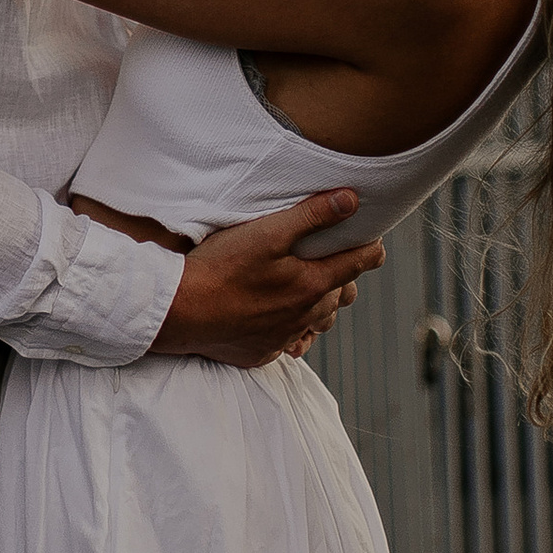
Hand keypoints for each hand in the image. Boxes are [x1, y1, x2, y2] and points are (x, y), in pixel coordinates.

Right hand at [156, 190, 386, 368]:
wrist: (179, 312)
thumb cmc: (221, 267)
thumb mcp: (266, 232)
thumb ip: (311, 215)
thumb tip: (352, 200)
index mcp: (312, 284)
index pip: (359, 264)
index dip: (370, 248)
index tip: (373, 239)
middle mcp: (305, 315)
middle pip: (342, 294)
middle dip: (345, 275)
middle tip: (338, 257)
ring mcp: (283, 337)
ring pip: (320, 321)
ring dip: (322, 304)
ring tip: (312, 287)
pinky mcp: (261, 352)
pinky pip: (291, 342)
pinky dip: (294, 328)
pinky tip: (282, 317)